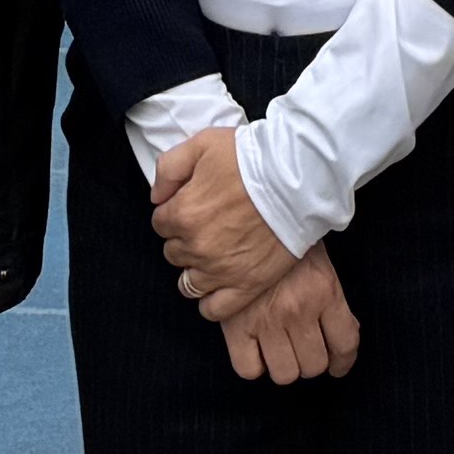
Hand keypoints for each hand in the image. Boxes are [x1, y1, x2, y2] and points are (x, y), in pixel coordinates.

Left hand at [151, 124, 297, 315]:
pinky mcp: (246, 286)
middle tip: (210, 224)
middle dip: (185, 239)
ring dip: (196, 268)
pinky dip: (210, 301)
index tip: (194, 204)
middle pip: (174, 253)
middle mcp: (196, 247)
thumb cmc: (251, 157)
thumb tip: (157, 196)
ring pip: (188, 283)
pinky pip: (213, 309)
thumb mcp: (202, 143)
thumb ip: (169, 168)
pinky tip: (220, 283)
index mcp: (182, 213)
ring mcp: (220, 271)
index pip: (160, 223)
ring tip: (216, 252)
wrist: (297, 178)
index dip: (175, 211)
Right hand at [219, 247, 359, 384]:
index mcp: (324, 290)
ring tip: (279, 348)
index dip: (344, 362)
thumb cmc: (283, 237)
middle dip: (311, 361)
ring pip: (284, 374)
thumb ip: (332, 298)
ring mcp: (266, 320)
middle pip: (314, 366)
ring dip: (284, 366)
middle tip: (303, 348)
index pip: (345, 344)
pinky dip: (253, 365)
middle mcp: (298, 309)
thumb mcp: (318, 260)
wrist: (244, 218)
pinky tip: (255, 348)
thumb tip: (346, 331)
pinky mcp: (235, 326)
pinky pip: (249, 370)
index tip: (338, 365)